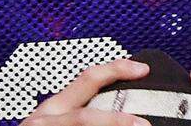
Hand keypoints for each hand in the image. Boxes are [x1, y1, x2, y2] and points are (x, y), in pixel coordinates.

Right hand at [21, 59, 152, 125]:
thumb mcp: (55, 120)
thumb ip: (81, 113)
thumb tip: (123, 113)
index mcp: (53, 108)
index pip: (87, 79)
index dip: (116, 69)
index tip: (141, 69)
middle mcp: (46, 121)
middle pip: (84, 118)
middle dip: (116, 121)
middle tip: (143, 124)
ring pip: (81, 124)